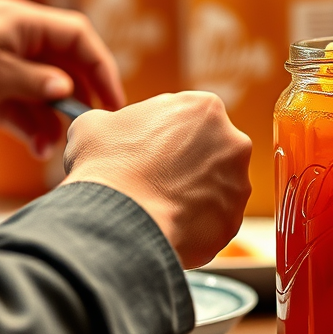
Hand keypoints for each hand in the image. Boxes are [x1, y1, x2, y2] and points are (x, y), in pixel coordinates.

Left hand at [0, 0, 123, 153]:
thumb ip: (38, 82)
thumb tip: (68, 90)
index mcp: (19, 21)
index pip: (76, 35)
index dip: (99, 65)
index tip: (112, 98)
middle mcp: (14, 40)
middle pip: (65, 65)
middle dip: (78, 96)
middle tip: (89, 125)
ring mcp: (2, 68)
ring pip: (45, 92)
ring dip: (53, 119)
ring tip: (52, 145)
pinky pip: (23, 110)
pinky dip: (32, 128)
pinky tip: (36, 148)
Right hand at [63, 92, 251, 267]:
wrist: (119, 220)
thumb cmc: (107, 166)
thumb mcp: (94, 124)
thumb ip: (112, 121)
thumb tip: (108, 130)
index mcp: (205, 107)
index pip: (188, 118)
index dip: (164, 136)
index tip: (149, 151)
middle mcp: (232, 141)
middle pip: (209, 152)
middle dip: (186, 165)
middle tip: (155, 180)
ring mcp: (238, 184)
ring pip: (214, 189)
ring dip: (191, 196)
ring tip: (157, 206)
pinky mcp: (233, 222)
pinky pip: (212, 222)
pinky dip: (193, 226)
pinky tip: (166, 226)